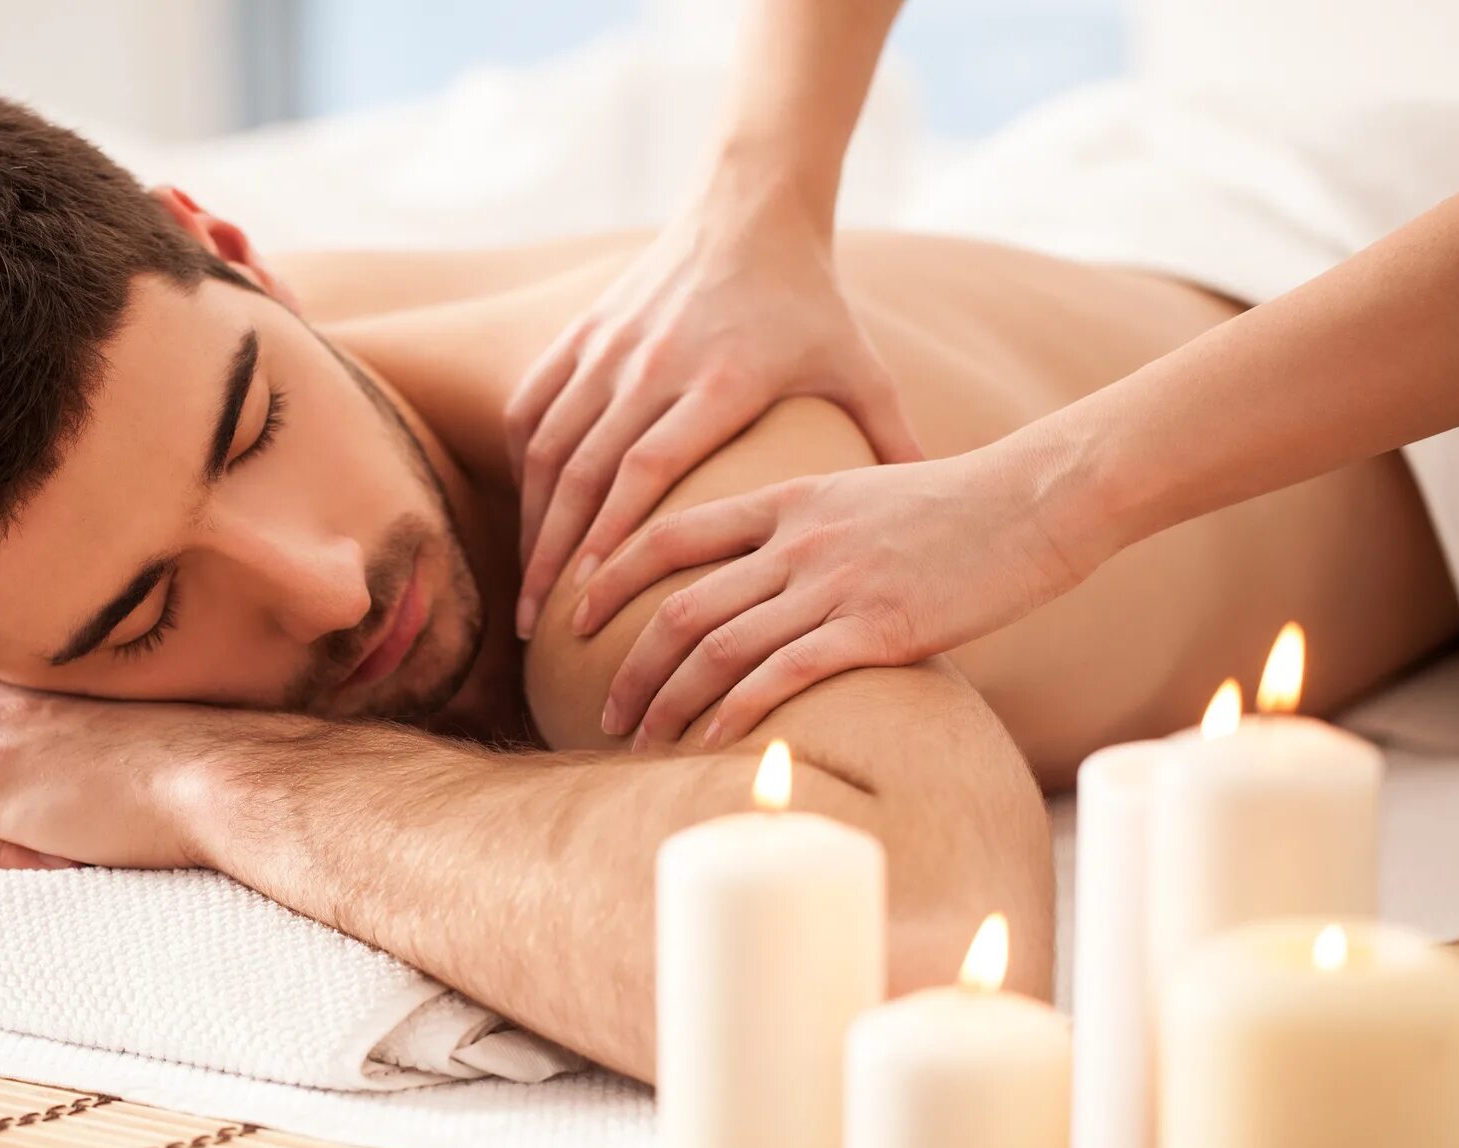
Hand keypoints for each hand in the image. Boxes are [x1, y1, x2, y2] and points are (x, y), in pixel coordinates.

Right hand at [506, 194, 921, 639]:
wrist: (751, 209)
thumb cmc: (810, 302)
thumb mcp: (860, 368)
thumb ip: (892, 440)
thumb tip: (934, 514)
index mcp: (719, 379)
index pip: (645, 467)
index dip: (612, 535)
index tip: (589, 599)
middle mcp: (653, 364)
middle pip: (585, 472)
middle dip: (554, 554)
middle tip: (534, 627)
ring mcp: (610, 346)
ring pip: (550, 446)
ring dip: (531, 520)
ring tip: (526, 587)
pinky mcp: (584, 331)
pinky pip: (534, 406)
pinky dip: (524, 465)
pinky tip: (526, 512)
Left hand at [577, 442, 1089, 749]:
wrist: (1039, 500)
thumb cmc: (958, 508)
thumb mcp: (863, 495)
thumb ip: (807, 530)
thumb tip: (768, 575)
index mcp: (786, 500)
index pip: (669, 535)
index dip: (610, 575)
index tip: (574, 614)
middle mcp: (795, 541)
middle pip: (678, 605)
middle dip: (627, 664)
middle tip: (600, 709)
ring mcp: (833, 583)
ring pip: (717, 647)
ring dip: (667, 702)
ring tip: (639, 741)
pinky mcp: (875, 627)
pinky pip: (781, 675)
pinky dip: (735, 713)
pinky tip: (710, 743)